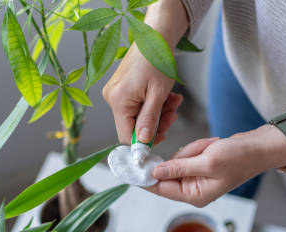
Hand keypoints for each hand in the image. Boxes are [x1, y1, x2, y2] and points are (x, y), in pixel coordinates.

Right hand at [102, 0, 188, 144]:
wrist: (155, 36)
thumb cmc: (156, 58)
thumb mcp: (158, 94)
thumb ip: (150, 120)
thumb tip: (143, 141)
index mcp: (118, 100)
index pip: (126, 136)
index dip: (144, 140)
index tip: (162, 136)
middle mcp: (112, 98)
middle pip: (133, 126)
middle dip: (156, 123)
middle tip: (172, 115)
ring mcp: (116, 94)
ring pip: (138, 117)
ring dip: (158, 113)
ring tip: (172, 101)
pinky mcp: (122, 90)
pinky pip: (138, 106)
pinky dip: (153, 105)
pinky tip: (165, 97)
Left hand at [146, 125, 285, 206]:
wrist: (258, 148)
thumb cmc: (239, 158)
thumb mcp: (207, 162)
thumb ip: (178, 167)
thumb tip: (155, 173)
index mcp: (194, 195)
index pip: (160, 188)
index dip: (145, 177)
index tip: (130, 168)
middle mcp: (192, 190)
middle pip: (168, 172)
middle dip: (181, 157)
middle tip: (200, 151)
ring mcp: (195, 178)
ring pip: (176, 160)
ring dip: (191, 150)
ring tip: (209, 148)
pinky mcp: (198, 166)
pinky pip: (186, 154)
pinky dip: (196, 147)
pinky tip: (210, 146)